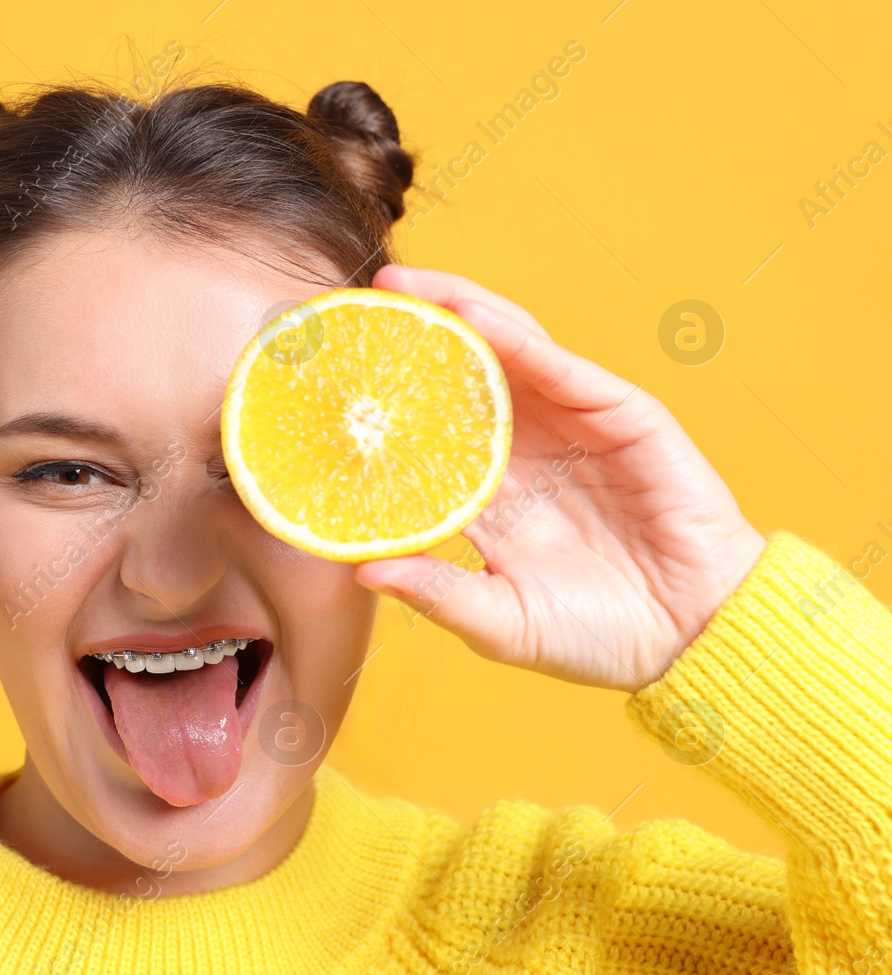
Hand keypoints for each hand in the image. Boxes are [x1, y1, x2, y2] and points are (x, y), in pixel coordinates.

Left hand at [350, 265, 767, 692]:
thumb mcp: (502, 624)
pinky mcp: (620, 414)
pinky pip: (559, 365)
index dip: (382, 404)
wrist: (694, 640)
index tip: (326, 381)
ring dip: (456, 312)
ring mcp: (571, 426)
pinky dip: (515, 335)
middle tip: (356, 304)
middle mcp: (525, 450)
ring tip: (404, 287)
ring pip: (505, 351)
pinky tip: (472, 314)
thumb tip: (362, 573)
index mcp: (490, 495)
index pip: (426, 434)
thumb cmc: (598, 639)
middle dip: (411, 336)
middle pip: (459, 376)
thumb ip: (437, 595)